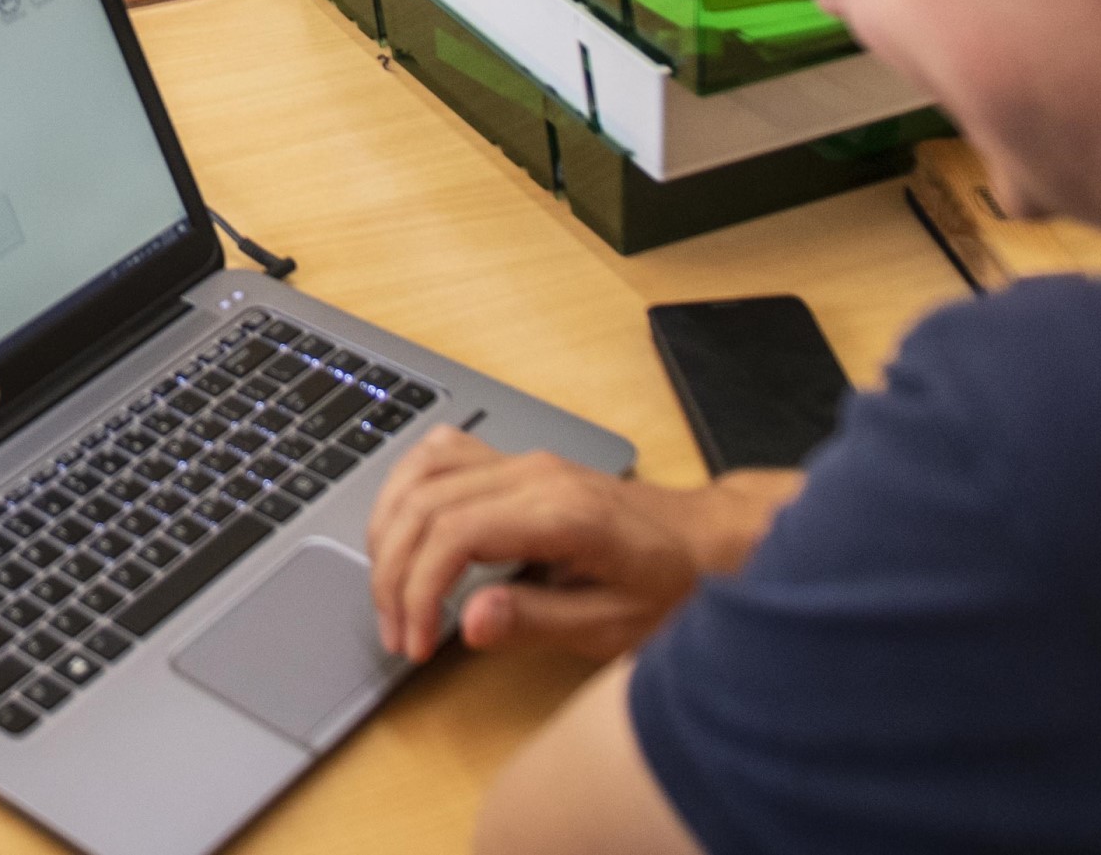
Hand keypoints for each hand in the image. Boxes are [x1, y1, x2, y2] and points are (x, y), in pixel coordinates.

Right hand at [364, 427, 797, 664]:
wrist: (711, 542)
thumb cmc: (674, 588)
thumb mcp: (617, 626)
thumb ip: (537, 622)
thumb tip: (467, 621)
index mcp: (559, 512)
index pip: (452, 533)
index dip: (418, 591)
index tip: (417, 643)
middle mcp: (532, 472)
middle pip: (423, 504)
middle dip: (393, 572)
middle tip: (396, 632)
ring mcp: (521, 459)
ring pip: (419, 471)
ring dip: (389, 531)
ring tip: (391, 591)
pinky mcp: (515, 461)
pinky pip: (438, 456)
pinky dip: (405, 493)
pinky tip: (404, 534)